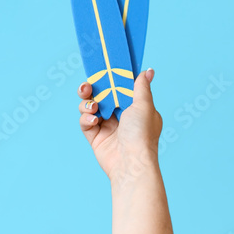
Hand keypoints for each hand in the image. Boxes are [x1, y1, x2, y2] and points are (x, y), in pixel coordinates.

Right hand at [78, 68, 162, 184]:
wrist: (131, 163)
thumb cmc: (142, 134)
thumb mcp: (144, 106)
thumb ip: (141, 87)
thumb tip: (148, 71)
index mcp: (134, 108)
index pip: (118, 88)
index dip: (108, 80)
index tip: (100, 71)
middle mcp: (121, 117)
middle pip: (100, 96)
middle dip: (91, 90)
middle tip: (87, 87)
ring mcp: (107, 127)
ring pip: (89, 107)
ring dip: (87, 104)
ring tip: (92, 107)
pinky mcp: (95, 136)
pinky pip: (85, 122)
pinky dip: (86, 119)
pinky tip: (93, 121)